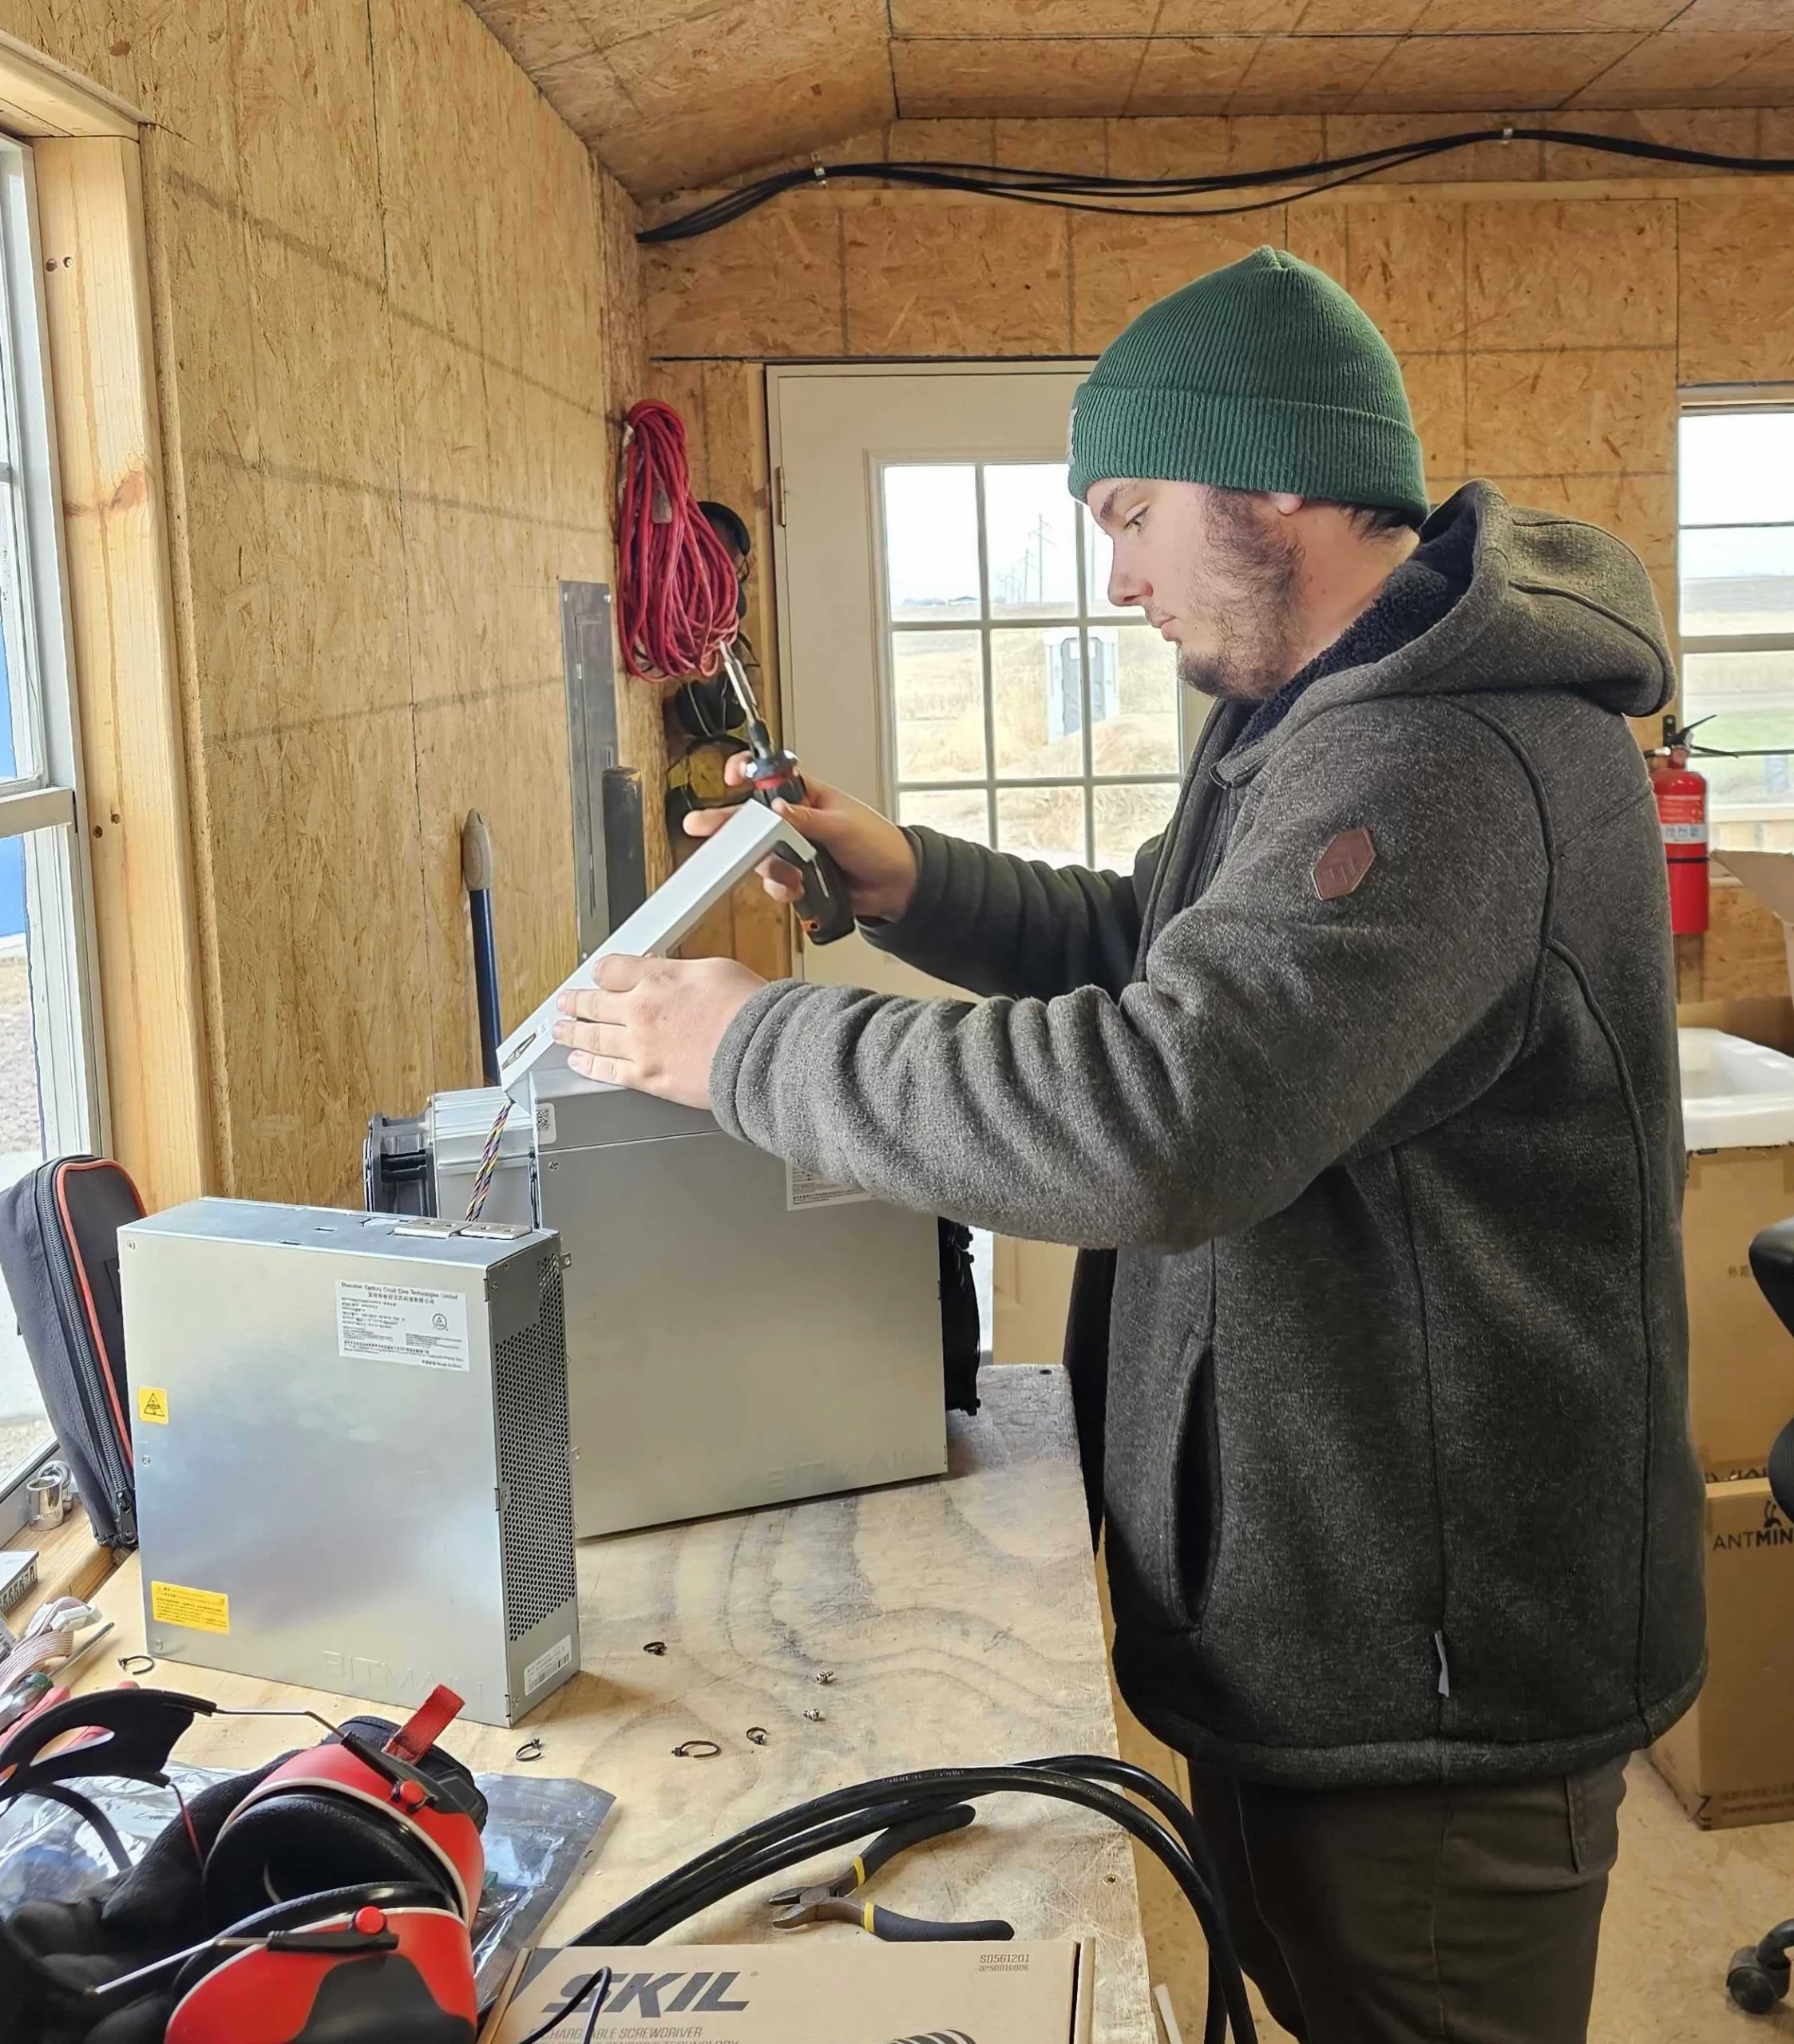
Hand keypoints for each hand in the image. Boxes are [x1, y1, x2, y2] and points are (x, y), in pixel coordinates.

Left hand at [552, 954, 765, 1109]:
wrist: (759, 1053)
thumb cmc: (749, 1012)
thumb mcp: (716, 970)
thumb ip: (683, 971)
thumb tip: (670, 972)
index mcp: (657, 978)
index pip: (612, 969)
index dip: (601, 972)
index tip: (596, 975)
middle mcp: (640, 1010)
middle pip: (593, 1003)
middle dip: (575, 1002)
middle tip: (564, 1002)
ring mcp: (639, 1045)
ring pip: (592, 1037)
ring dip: (571, 1032)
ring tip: (559, 1031)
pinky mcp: (646, 1077)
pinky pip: (606, 1071)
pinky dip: (587, 1066)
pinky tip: (579, 1062)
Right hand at [685, 755, 916, 922]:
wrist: (896, 887)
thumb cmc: (879, 845)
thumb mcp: (843, 826)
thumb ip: (806, 818)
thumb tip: (778, 808)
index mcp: (807, 795)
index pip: (770, 776)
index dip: (747, 772)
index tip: (731, 778)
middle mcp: (795, 821)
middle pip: (751, 819)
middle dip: (725, 823)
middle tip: (699, 826)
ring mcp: (793, 850)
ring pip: (760, 856)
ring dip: (770, 868)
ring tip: (791, 874)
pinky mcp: (796, 877)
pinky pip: (773, 883)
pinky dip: (781, 888)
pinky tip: (797, 889)